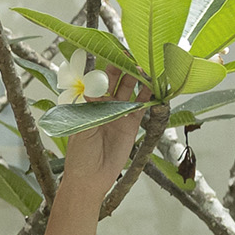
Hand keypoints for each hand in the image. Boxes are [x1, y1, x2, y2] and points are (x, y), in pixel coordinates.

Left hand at [60, 68, 148, 201]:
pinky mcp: (131, 125)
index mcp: (88, 103)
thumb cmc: (79, 154)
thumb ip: (89, 107)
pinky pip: (142, 107)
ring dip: (138, 80)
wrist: (90, 178)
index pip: (98, 80)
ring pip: (130, 92)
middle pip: (116, 82)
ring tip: (146, 69)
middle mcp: (104, 105)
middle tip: (134, 57)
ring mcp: (119, 113)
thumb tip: (92, 85)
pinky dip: (149, 97)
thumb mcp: (81, 127)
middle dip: (124, 69)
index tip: (115, 56)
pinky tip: (155, 86)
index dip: (107, 68)